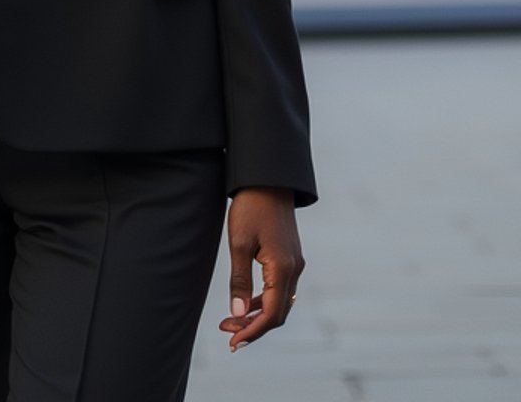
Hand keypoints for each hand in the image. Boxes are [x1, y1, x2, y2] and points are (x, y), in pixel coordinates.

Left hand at [218, 186, 303, 350]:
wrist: (267, 178)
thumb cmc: (250, 207)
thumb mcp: (239, 242)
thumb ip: (239, 280)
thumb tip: (238, 315)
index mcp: (282, 268)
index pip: (271, 314)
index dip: (252, 332)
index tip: (233, 342)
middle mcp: (294, 269)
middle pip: (278, 313)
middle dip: (254, 327)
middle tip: (227, 332)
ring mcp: (295, 263)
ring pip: (280, 302)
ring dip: (258, 315)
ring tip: (232, 321)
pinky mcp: (290, 257)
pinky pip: (280, 289)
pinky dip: (264, 300)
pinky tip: (246, 302)